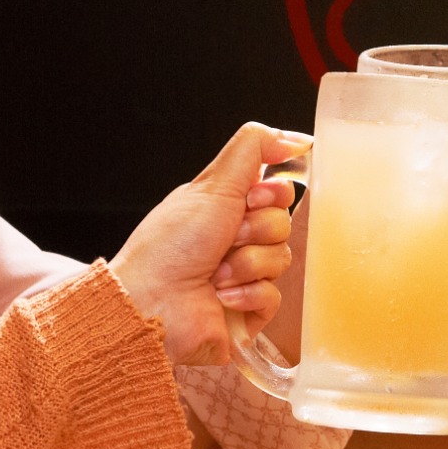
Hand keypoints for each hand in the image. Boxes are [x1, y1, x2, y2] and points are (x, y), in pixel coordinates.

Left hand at [110, 124, 308, 364]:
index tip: (249, 200)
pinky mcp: (249, 309)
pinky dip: (248, 294)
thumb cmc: (170, 245)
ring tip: (216, 273)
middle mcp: (236, 239)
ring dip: (247, 264)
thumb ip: (254, 148)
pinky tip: (222, 297)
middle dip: (257, 230)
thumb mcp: (213, 183)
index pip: (278, 192)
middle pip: (284, 224)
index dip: (272, 195)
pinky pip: (274, 295)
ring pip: (281, 259)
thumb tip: (295, 138)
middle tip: (227, 238)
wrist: (152, 301)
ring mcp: (244, 275)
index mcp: (227, 207)